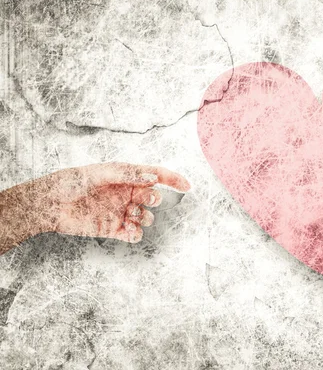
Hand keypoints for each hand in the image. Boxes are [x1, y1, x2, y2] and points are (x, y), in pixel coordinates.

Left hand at [27, 163, 189, 242]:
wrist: (48, 205)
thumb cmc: (71, 182)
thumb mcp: (100, 173)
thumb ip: (127, 174)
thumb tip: (153, 177)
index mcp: (126, 177)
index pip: (155, 176)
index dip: (173, 180)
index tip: (187, 186)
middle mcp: (126, 194)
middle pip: (153, 198)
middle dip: (154, 200)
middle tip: (145, 200)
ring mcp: (120, 212)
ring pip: (146, 218)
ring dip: (144, 218)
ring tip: (130, 216)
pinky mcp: (112, 229)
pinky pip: (133, 234)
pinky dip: (136, 235)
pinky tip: (129, 232)